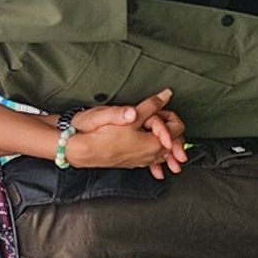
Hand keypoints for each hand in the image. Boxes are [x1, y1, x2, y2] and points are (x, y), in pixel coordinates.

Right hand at [57, 90, 184, 172]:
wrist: (81, 149)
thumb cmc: (99, 134)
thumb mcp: (127, 114)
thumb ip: (150, 105)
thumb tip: (165, 95)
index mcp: (153, 144)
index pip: (177, 127)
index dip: (168, 113)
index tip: (156, 107)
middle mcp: (150, 155)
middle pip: (174, 140)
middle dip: (169, 126)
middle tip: (156, 114)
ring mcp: (141, 160)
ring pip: (164, 151)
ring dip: (165, 140)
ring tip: (156, 128)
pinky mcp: (132, 162)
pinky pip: (152, 159)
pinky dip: (157, 154)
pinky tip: (153, 152)